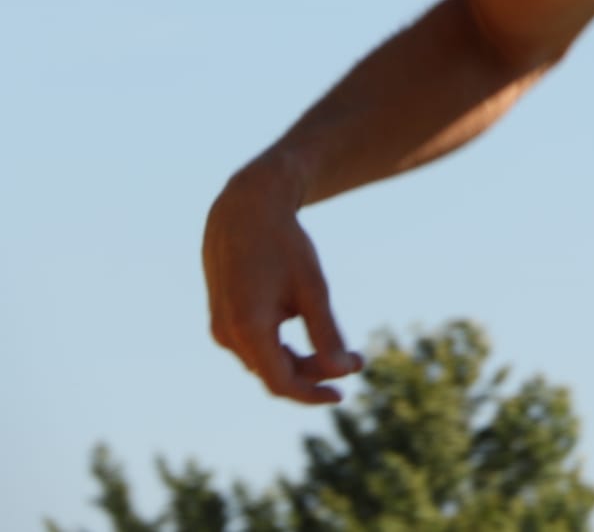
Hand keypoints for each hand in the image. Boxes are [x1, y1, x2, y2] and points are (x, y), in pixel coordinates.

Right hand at [203, 162, 362, 403]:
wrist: (244, 210)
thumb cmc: (283, 245)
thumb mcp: (313, 287)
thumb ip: (327, 332)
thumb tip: (343, 371)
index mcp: (248, 329)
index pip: (281, 383)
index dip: (312, 394)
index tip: (342, 396)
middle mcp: (227, 335)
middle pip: (275, 373)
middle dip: (315, 373)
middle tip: (358, 360)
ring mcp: (221, 329)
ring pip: (265, 361)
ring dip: (300, 362)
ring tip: (340, 351)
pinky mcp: (223, 320)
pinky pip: (255, 347)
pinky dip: (283, 349)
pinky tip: (310, 336)